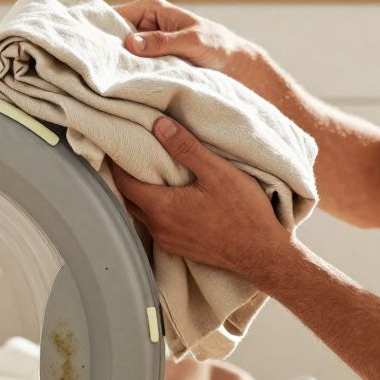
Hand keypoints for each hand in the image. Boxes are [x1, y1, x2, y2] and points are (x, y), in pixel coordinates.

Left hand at [112, 115, 297, 282]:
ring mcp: (169, 241)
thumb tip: (159, 125)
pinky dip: (156, 209)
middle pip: (129, 199)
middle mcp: (159, 228)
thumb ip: (186, 148)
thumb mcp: (218, 172)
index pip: (123, 183)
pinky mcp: (180, 248)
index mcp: (162, 208)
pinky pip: (157, 225)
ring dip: (142, 194)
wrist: (262, 254)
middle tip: (133, 155)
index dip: (117, 163)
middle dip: (127, 177)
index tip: (119, 145)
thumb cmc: (244, 213)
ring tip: (151, 173)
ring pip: (143, 213)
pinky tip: (170, 197)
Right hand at [113, 0, 264, 81]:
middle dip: (108, 52)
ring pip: (121, 54)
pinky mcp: (150, 60)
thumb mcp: (191, 42)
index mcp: (150, 7)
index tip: (93, 52)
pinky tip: (123, 86)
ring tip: (109, 81)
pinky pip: (132, 67)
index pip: (114, 16)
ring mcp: (146, 43)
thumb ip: (162, 42)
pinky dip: (129, 76)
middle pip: (114, 37)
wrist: (236, 65)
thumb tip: (130, 43)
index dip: (102, 33)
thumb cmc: (218, 46)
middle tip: (98, 71)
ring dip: (119, 67)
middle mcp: (144, 22)